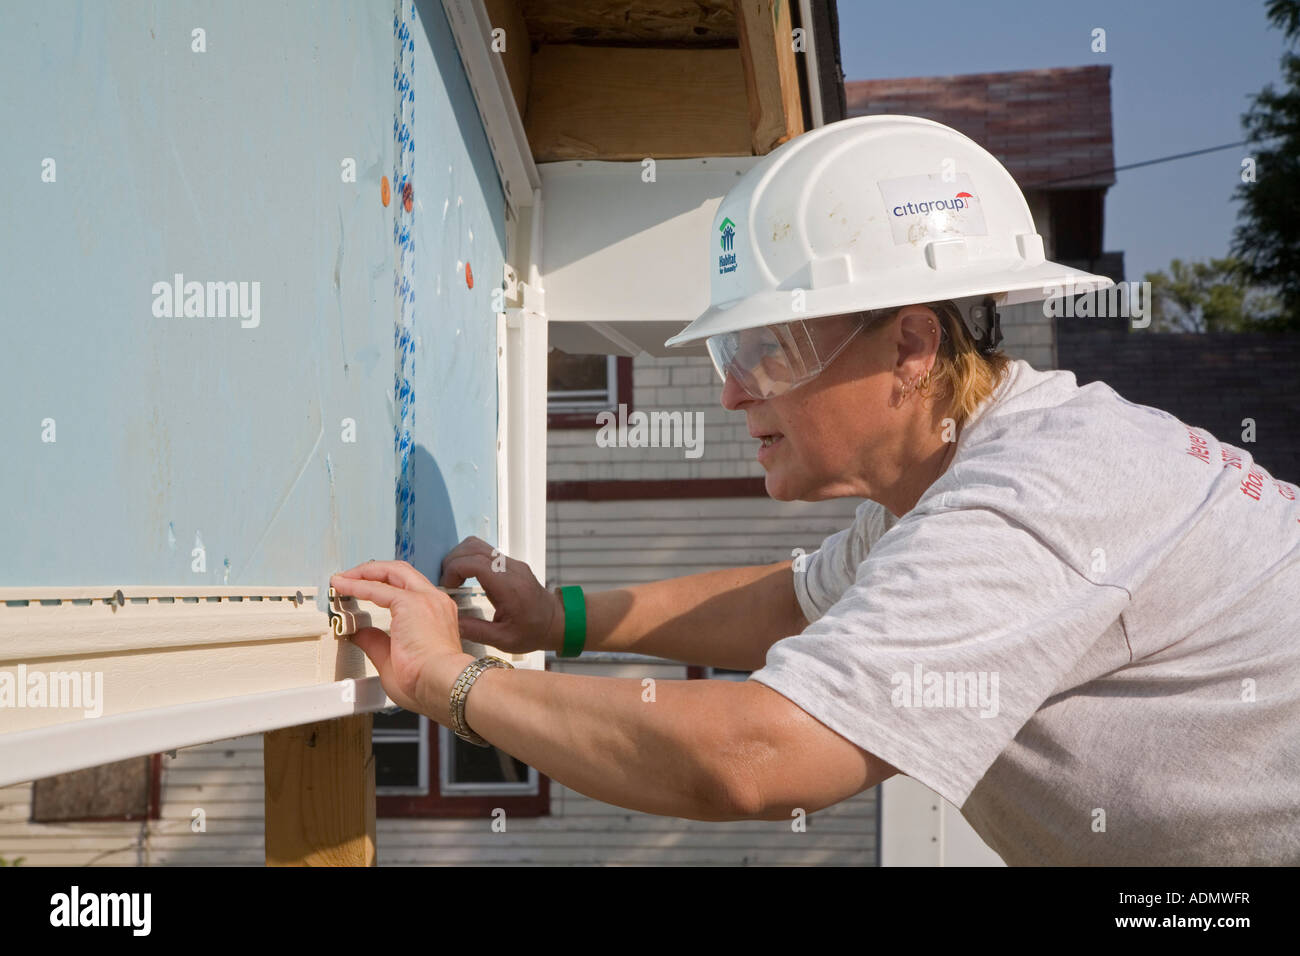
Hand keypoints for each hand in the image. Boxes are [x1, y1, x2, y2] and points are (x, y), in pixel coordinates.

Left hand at [330, 560, 471, 718]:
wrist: (443, 684)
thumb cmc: (428, 683)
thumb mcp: (394, 661)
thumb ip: (377, 643)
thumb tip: (361, 634)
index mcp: (437, 615)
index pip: (409, 590)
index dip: (384, 587)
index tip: (365, 591)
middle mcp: (434, 601)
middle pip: (402, 572)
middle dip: (374, 571)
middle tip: (352, 577)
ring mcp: (424, 599)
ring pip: (392, 572)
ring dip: (365, 572)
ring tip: (344, 578)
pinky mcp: (409, 603)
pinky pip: (376, 588)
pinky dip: (357, 585)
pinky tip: (343, 586)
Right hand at [440, 536, 563, 653]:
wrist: (557, 622)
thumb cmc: (533, 632)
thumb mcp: (503, 640)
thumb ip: (475, 630)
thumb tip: (450, 621)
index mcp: (508, 586)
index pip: (474, 562)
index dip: (453, 570)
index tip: (448, 587)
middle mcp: (510, 568)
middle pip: (472, 547)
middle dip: (452, 561)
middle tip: (447, 583)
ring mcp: (512, 563)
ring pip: (478, 544)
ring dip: (460, 557)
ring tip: (455, 579)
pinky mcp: (511, 563)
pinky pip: (485, 551)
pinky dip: (470, 559)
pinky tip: (467, 578)